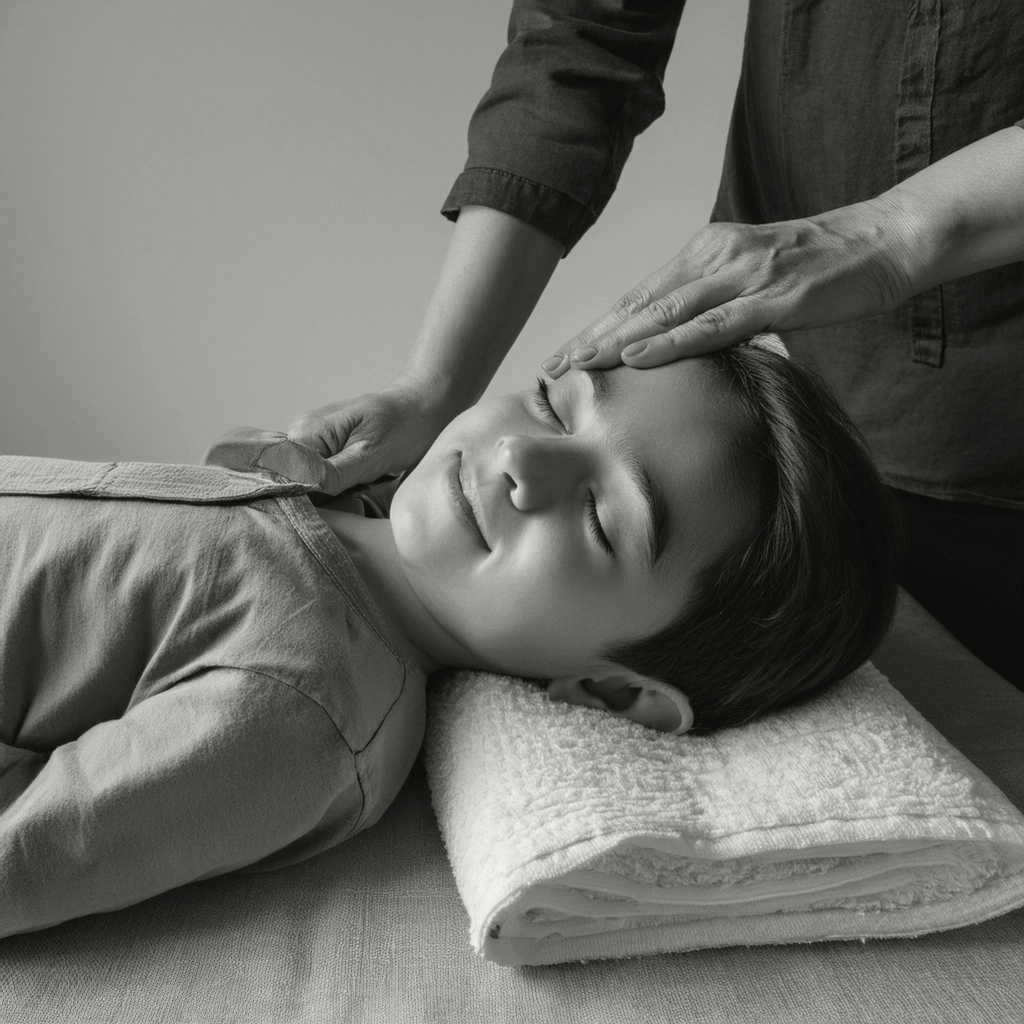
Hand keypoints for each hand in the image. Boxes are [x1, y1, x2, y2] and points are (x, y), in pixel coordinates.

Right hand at [287, 373, 453, 494]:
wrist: (425, 407)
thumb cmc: (404, 426)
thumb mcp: (370, 455)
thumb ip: (332, 475)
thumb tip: (299, 491)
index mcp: (307, 430)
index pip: (284, 475)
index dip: (301, 498)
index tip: (329, 509)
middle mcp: (303, 435)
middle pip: (294, 482)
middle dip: (318, 499)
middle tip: (352, 499)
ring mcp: (316, 443)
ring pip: (310, 484)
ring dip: (331, 496)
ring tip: (359, 491)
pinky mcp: (330, 452)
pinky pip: (324, 479)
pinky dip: (340, 489)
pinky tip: (359, 488)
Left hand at [541, 198, 915, 376]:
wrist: (882, 242)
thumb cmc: (818, 267)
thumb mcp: (755, 281)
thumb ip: (717, 305)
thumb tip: (685, 343)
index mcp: (705, 252)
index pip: (640, 295)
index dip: (598, 325)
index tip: (564, 352)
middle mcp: (714, 257)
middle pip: (639, 304)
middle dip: (591, 337)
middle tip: (551, 367)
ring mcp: (742, 275)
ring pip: (664, 314)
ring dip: (614, 342)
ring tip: (575, 366)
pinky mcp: (772, 298)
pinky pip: (712, 325)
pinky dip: (669, 343)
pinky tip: (635, 357)